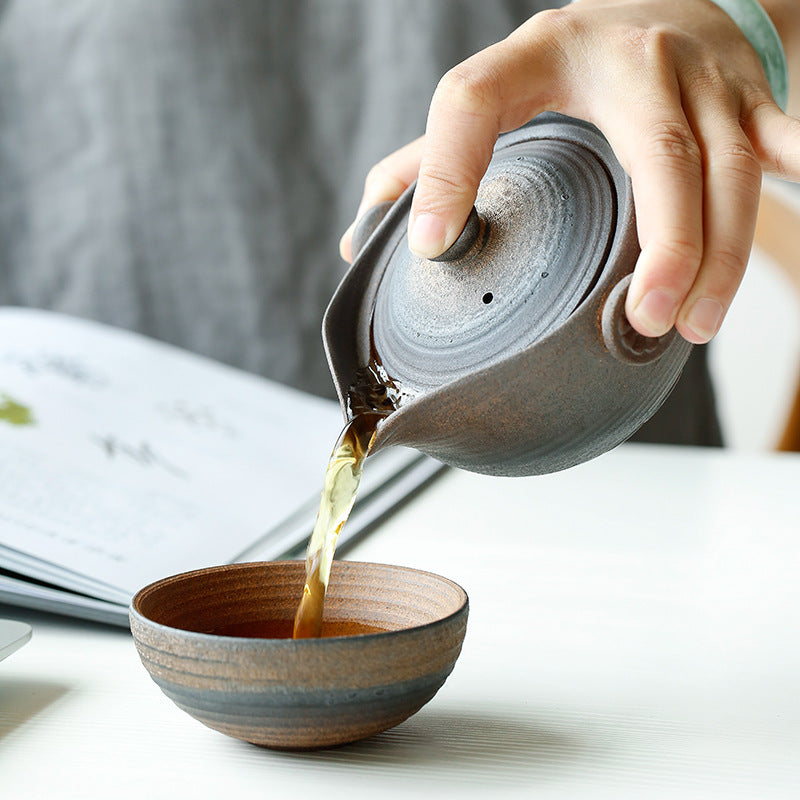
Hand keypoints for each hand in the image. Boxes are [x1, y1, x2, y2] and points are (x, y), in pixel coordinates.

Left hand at [341, 0, 799, 343]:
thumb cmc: (571, 63)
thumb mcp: (498, 90)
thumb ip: (431, 159)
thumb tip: (367, 237)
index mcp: (541, 57)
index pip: (473, 100)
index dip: (446, 169)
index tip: (433, 245)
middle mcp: (632, 60)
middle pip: (660, 152)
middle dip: (664, 242)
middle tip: (643, 319)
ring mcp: (706, 77)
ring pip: (731, 168)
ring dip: (719, 253)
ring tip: (692, 326)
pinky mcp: (757, 95)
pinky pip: (787, 145)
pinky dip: (794, 185)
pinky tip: (782, 255)